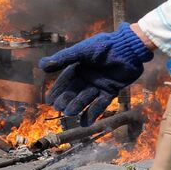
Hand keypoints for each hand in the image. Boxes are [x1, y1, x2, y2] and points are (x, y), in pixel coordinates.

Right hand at [38, 23, 152, 123]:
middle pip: (74, 91)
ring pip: (86, 99)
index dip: (57, 91)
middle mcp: (88, 77)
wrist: (129, 47)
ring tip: (70, 113)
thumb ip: (64, 58)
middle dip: (66, 100)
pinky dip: (93, 114)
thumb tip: (41, 65)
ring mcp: (100, 85)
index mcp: (79, 67)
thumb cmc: (104, 46)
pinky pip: (101, 104)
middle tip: (59, 108)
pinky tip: (85, 123)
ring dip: (78, 106)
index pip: (65, 81)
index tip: (48, 101)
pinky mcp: (112, 90)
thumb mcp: (81, 51)